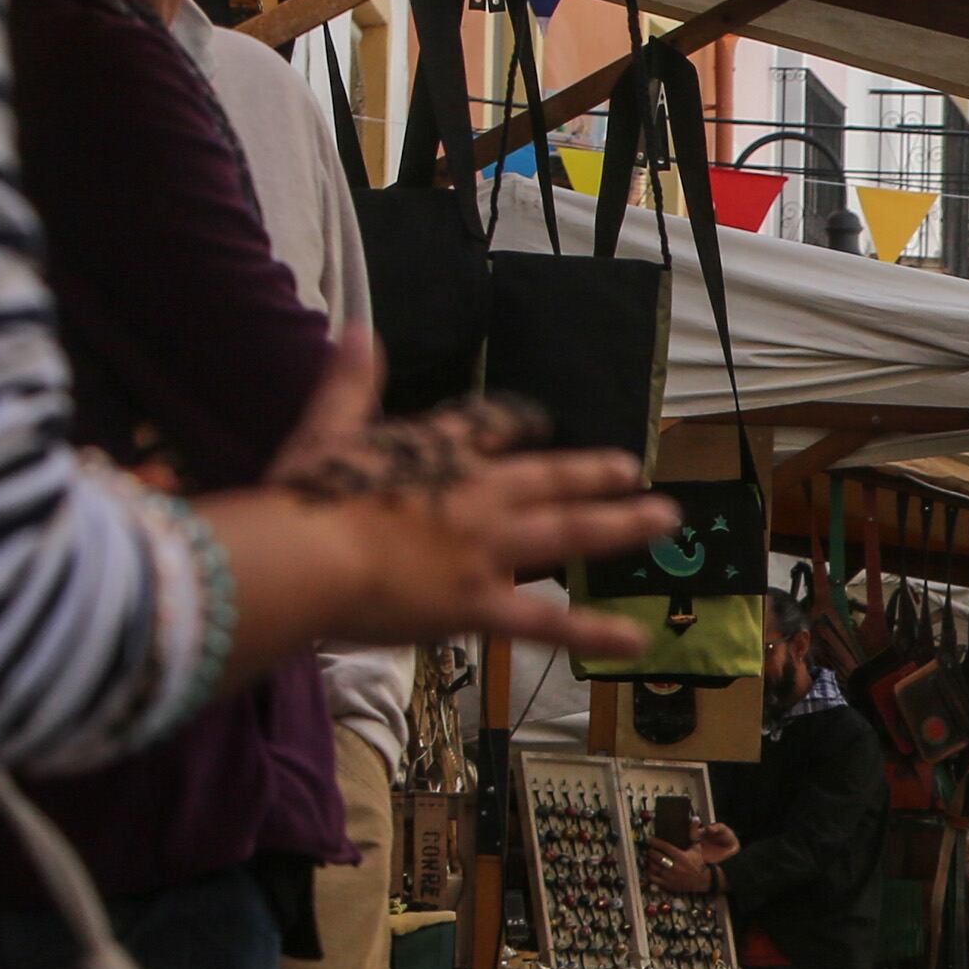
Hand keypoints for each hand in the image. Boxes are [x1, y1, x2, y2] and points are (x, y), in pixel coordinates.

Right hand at [232, 336, 679, 658]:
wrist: (306, 559)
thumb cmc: (303, 496)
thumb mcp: (326, 428)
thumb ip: (350, 383)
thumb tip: (359, 330)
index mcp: (438, 452)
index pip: (490, 428)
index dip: (518, 425)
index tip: (539, 423)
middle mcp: (477, 495)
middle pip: (549, 477)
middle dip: (593, 472)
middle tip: (632, 469)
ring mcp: (488, 550)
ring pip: (569, 533)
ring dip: (621, 525)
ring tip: (665, 519)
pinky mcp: (481, 603)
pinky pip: (547, 622)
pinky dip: (592, 631)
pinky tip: (634, 637)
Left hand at [644, 827, 738, 895]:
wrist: (703, 880)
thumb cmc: (698, 862)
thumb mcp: (696, 847)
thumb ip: (693, 834)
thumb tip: (695, 818)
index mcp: (681, 856)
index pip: (664, 846)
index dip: (654, 842)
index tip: (649, 839)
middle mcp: (674, 866)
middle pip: (656, 856)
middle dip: (650, 851)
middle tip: (649, 849)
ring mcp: (670, 876)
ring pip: (652, 867)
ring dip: (649, 862)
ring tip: (649, 859)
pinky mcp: (668, 885)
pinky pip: (653, 878)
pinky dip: (649, 873)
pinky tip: (651, 869)